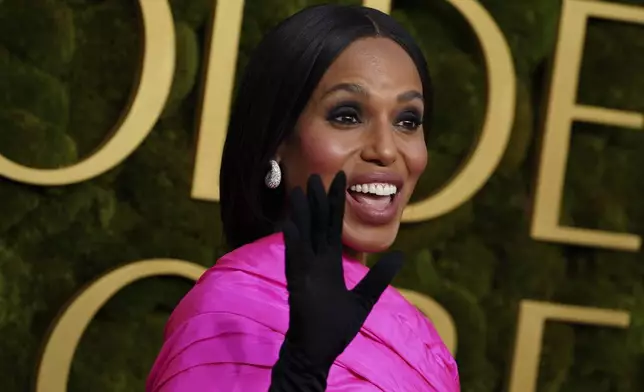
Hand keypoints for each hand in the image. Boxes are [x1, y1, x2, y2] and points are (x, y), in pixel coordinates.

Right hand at [281, 172, 403, 370]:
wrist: (318, 351)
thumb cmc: (335, 326)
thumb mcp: (364, 298)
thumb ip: (379, 277)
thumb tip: (401, 256)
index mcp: (330, 262)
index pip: (333, 226)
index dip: (336, 202)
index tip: (340, 178)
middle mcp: (316, 262)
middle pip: (317, 225)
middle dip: (318, 200)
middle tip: (316, 176)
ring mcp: (305, 272)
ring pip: (303, 237)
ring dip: (302, 215)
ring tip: (301, 191)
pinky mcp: (298, 285)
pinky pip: (295, 260)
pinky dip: (293, 243)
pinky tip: (290, 225)